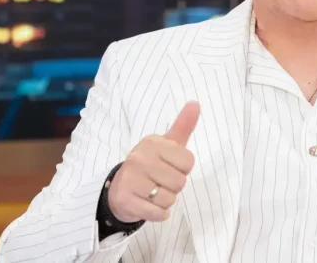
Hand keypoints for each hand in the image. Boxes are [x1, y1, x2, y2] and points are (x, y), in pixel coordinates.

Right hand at [107, 101, 199, 222]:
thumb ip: (183, 126)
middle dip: (173, 186)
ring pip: (169, 199)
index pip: (188, 163)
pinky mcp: (126, 200)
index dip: (182, 169)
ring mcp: (130, 179)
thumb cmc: (151, 164)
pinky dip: (158, 214)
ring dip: (165, 201)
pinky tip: (148, 204)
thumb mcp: (167, 144)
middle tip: (159, 181)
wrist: (120, 188)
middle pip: (180, 183)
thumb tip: (196, 103)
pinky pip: (158, 213)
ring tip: (152, 192)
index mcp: (153, 143)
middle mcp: (139, 158)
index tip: (169, 166)